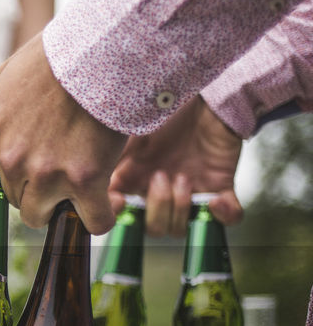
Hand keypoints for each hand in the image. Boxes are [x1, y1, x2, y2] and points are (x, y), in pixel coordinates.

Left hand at [0, 35, 125, 232]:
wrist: (107, 50)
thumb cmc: (56, 58)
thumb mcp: (6, 73)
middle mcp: (10, 159)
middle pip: (8, 200)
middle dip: (25, 186)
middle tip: (49, 159)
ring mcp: (48, 173)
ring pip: (39, 216)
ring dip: (55, 202)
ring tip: (72, 174)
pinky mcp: (86, 180)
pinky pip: (90, 222)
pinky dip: (96, 218)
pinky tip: (100, 202)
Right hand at [108, 96, 243, 235]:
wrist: (202, 96)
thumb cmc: (163, 110)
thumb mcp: (127, 137)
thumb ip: (108, 163)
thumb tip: (98, 188)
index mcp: (134, 184)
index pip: (124, 217)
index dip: (121, 217)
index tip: (122, 200)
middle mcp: (160, 193)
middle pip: (154, 229)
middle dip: (157, 208)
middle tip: (161, 176)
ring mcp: (190, 193)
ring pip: (182, 228)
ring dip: (182, 208)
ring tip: (183, 178)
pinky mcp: (219, 187)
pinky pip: (228, 217)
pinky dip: (224, 215)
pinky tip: (215, 199)